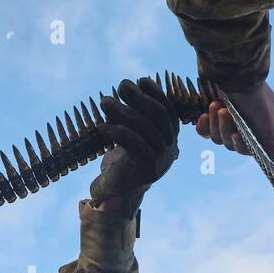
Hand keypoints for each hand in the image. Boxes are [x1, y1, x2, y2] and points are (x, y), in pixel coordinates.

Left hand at [89, 77, 179, 210]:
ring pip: (144, 128)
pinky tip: (102, 126)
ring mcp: (162, 159)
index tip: (140, 80)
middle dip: (140, 97)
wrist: (117, 191)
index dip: (155, 93)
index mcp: (170, 136)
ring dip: (122, 111)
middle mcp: (170, 147)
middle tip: (121, 85)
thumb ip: (133, 112)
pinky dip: (117, 132)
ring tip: (104, 102)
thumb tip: (127, 85)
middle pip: (158, 115)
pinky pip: (135, 144)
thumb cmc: (123, 158)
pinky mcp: (148, 169)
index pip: (167, 109)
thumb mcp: (131, 132)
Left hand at [195, 81, 273, 165]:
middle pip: (230, 142)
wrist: (230, 66)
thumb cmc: (252, 91)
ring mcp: (226, 118)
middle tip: (224, 111)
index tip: (237, 135)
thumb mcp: (265, 117)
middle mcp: (243, 124)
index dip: (240, 145)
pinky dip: (203, 125)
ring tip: (214, 105)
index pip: (248, 148)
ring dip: (214, 123)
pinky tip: (202, 115)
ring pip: (216, 136)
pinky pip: (204, 131)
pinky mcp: (210, 114)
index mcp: (259, 127)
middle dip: (225, 128)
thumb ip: (271, 141)